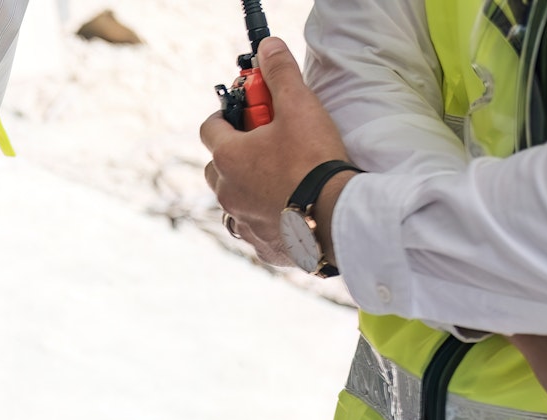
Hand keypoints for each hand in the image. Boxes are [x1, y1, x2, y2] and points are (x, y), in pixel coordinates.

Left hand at [200, 37, 352, 267]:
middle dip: (233, 153)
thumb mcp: (299, 106)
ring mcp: (241, 220)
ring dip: (244, 188)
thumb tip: (268, 48)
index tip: (241, 112)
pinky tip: (283, 212)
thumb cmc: (314, 159)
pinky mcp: (260, 244)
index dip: (224, 115)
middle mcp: (226, 192)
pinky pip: (251, 228)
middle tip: (263, 144)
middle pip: (216, 166)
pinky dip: (261, 218)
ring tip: (273, 179)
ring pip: (231, 200)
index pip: (210, 128)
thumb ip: (280, 75)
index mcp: (228, 157)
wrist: (336, 215)